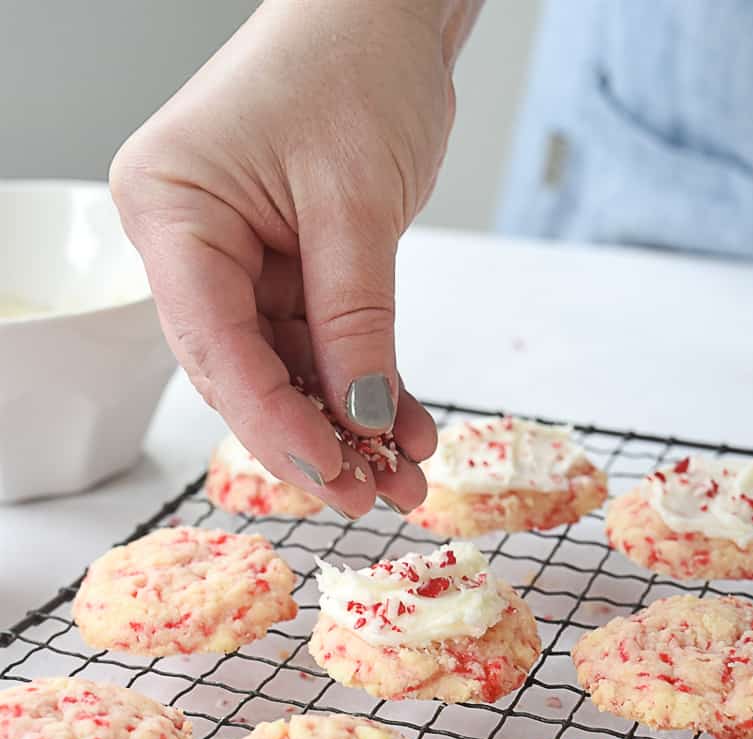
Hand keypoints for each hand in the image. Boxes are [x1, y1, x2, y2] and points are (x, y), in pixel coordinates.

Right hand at [111, 0, 479, 515]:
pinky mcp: (276, 267)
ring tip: (401, 478)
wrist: (382, 9)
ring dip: (345, 422)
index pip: (215, 343)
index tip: (330, 477)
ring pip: (283, 369)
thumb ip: (355, 319)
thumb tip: (360, 417)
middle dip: (312, 437)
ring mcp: (229, 258)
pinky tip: (402, 427)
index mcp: (172, 210)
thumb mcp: (358, 203)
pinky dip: (360, 383)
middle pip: (242, 369)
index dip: (273, 422)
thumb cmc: (353, 62)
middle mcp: (187, 242)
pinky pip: (316, 342)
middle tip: (367, 497)